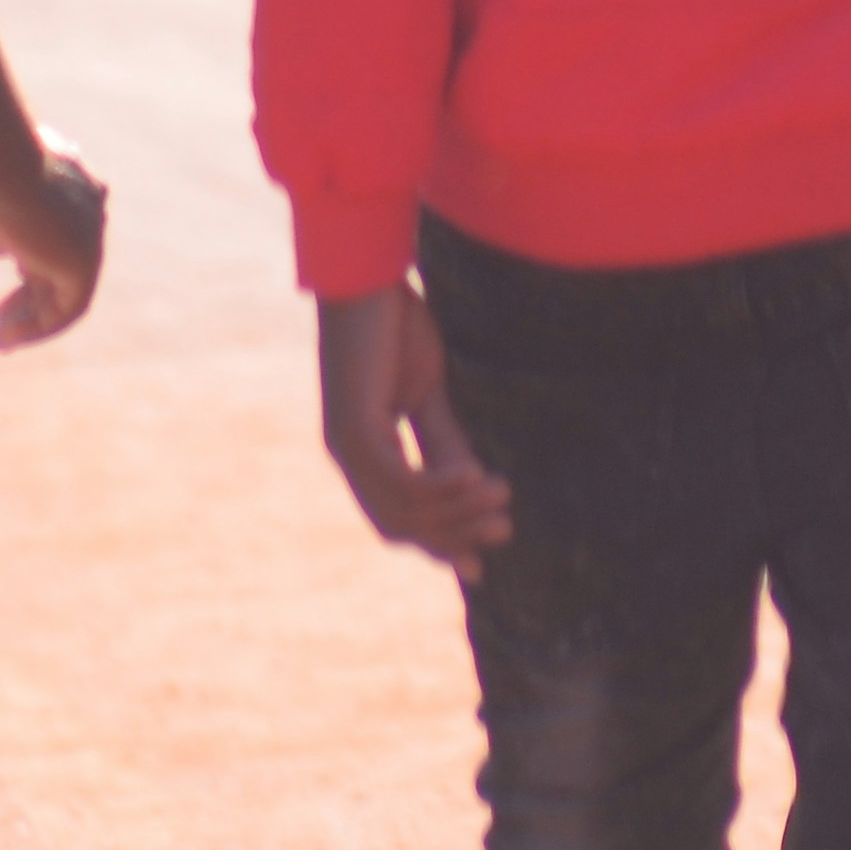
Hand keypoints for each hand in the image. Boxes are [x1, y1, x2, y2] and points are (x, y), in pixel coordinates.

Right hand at [0, 134, 107, 351]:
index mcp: (66, 177)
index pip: (57, 222)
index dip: (32, 247)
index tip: (6, 261)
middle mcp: (85, 205)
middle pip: (61, 259)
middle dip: (31, 290)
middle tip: (1, 314)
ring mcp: (88, 234)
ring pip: (66, 288)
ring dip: (33, 319)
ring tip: (1, 340)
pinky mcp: (83, 264)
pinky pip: (67, 308)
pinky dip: (37, 328)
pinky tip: (6, 338)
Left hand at [317, 282, 513, 580]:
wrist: (368, 279)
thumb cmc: (395, 325)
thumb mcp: (428, 392)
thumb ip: (443, 440)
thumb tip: (472, 484)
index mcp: (365, 452)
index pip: (399, 518)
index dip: (438, 545)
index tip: (479, 570)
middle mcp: (349, 458)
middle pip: (400, 526)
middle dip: (453, 536)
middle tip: (503, 531)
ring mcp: (347, 448)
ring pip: (402, 510)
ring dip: (456, 512)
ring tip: (501, 498)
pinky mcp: (353, 431)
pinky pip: (401, 480)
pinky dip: (440, 487)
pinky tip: (476, 477)